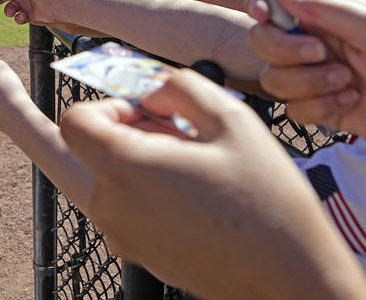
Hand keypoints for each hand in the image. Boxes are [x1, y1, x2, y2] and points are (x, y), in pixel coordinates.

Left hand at [60, 69, 365, 299]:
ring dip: (145, 163)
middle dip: (133, 132)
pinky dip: (153, 194)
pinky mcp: (141, 256)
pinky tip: (200, 195)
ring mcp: (124, 237)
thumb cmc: (267, 202)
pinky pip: (131, 210)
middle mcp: (112, 206)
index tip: (144, 111)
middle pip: (95, 150)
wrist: (289, 278)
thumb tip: (153, 91)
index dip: (107, 105)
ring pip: (115, 180)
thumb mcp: (231, 118)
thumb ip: (180, 87)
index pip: (75, 120)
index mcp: (125, 166)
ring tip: (200, 167)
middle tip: (185, 135)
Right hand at [251, 0, 365, 170]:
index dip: (264, 7)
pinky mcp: (327, 111)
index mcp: (335, 16)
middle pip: (267, 43)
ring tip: (348, 82)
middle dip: (286, 51)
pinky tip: (352, 103)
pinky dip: (319, 108)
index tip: (265, 13)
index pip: (281, 5)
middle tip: (319, 54)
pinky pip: (295, 110)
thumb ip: (327, 8)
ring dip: (308, 82)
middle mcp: (323, 44)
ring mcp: (323, 78)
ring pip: (276, 79)